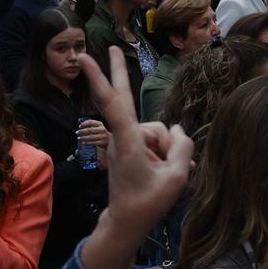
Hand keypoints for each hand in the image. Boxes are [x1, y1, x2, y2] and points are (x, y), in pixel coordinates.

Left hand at [76, 47, 193, 268]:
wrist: (126, 222)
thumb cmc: (147, 203)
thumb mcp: (176, 178)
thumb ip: (182, 147)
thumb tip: (178, 129)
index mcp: (127, 142)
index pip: (112, 104)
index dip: (100, 79)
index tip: (86, 58)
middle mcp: (123, 137)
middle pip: (121, 98)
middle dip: (117, 71)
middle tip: (111, 46)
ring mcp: (127, 141)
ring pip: (157, 130)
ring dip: (168, 148)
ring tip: (168, 174)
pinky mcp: (132, 147)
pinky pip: (157, 140)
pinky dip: (167, 153)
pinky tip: (173, 169)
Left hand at [77, 118, 111, 149]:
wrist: (109, 140)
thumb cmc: (100, 132)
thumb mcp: (97, 127)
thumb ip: (89, 124)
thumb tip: (79, 120)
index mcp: (100, 124)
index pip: (91, 122)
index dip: (84, 123)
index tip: (79, 126)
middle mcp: (102, 129)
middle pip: (90, 130)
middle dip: (82, 131)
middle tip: (77, 133)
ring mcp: (103, 136)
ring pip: (91, 137)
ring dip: (84, 137)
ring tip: (79, 138)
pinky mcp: (102, 142)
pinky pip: (93, 143)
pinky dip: (87, 143)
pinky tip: (83, 142)